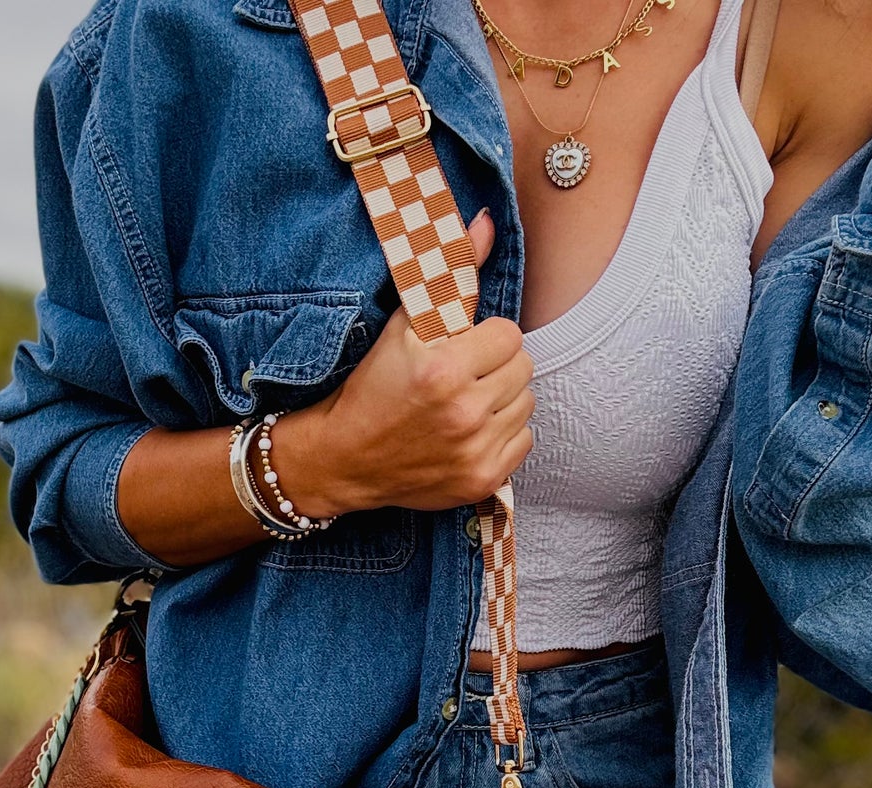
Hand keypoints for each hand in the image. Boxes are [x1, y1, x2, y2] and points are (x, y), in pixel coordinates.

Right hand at [274, 208, 534, 517]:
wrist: (345, 458)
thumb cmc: (372, 386)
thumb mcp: (404, 324)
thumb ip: (449, 271)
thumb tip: (488, 223)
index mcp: (443, 369)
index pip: (509, 335)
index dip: (484, 339)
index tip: (460, 350)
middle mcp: (463, 413)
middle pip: (523, 369)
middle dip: (496, 368)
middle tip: (462, 377)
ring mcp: (475, 451)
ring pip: (526, 405)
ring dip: (502, 401)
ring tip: (465, 404)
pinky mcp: (482, 480)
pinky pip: (523, 442)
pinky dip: (503, 436)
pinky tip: (470, 433)